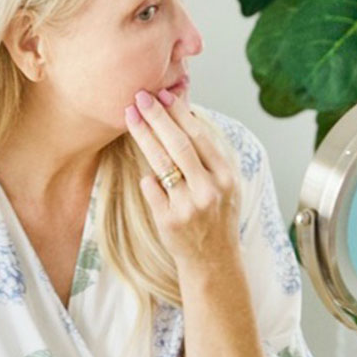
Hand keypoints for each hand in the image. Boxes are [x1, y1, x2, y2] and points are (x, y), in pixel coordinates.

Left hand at [124, 87, 240, 268]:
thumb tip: (186, 112)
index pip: (199, 137)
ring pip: (161, 163)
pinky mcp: (169, 221)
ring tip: (130, 116)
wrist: (214, 261)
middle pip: (179, 144)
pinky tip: (144, 173)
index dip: (179, 113)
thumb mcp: (224, 185)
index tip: (163, 94)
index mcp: (226, 177)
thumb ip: (207, 154)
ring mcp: (188, 206)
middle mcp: (209, 190)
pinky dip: (147, 179)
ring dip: (143, 135)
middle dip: (158, 117)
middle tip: (140, 96)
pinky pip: (151, 189)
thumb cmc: (216, 217)